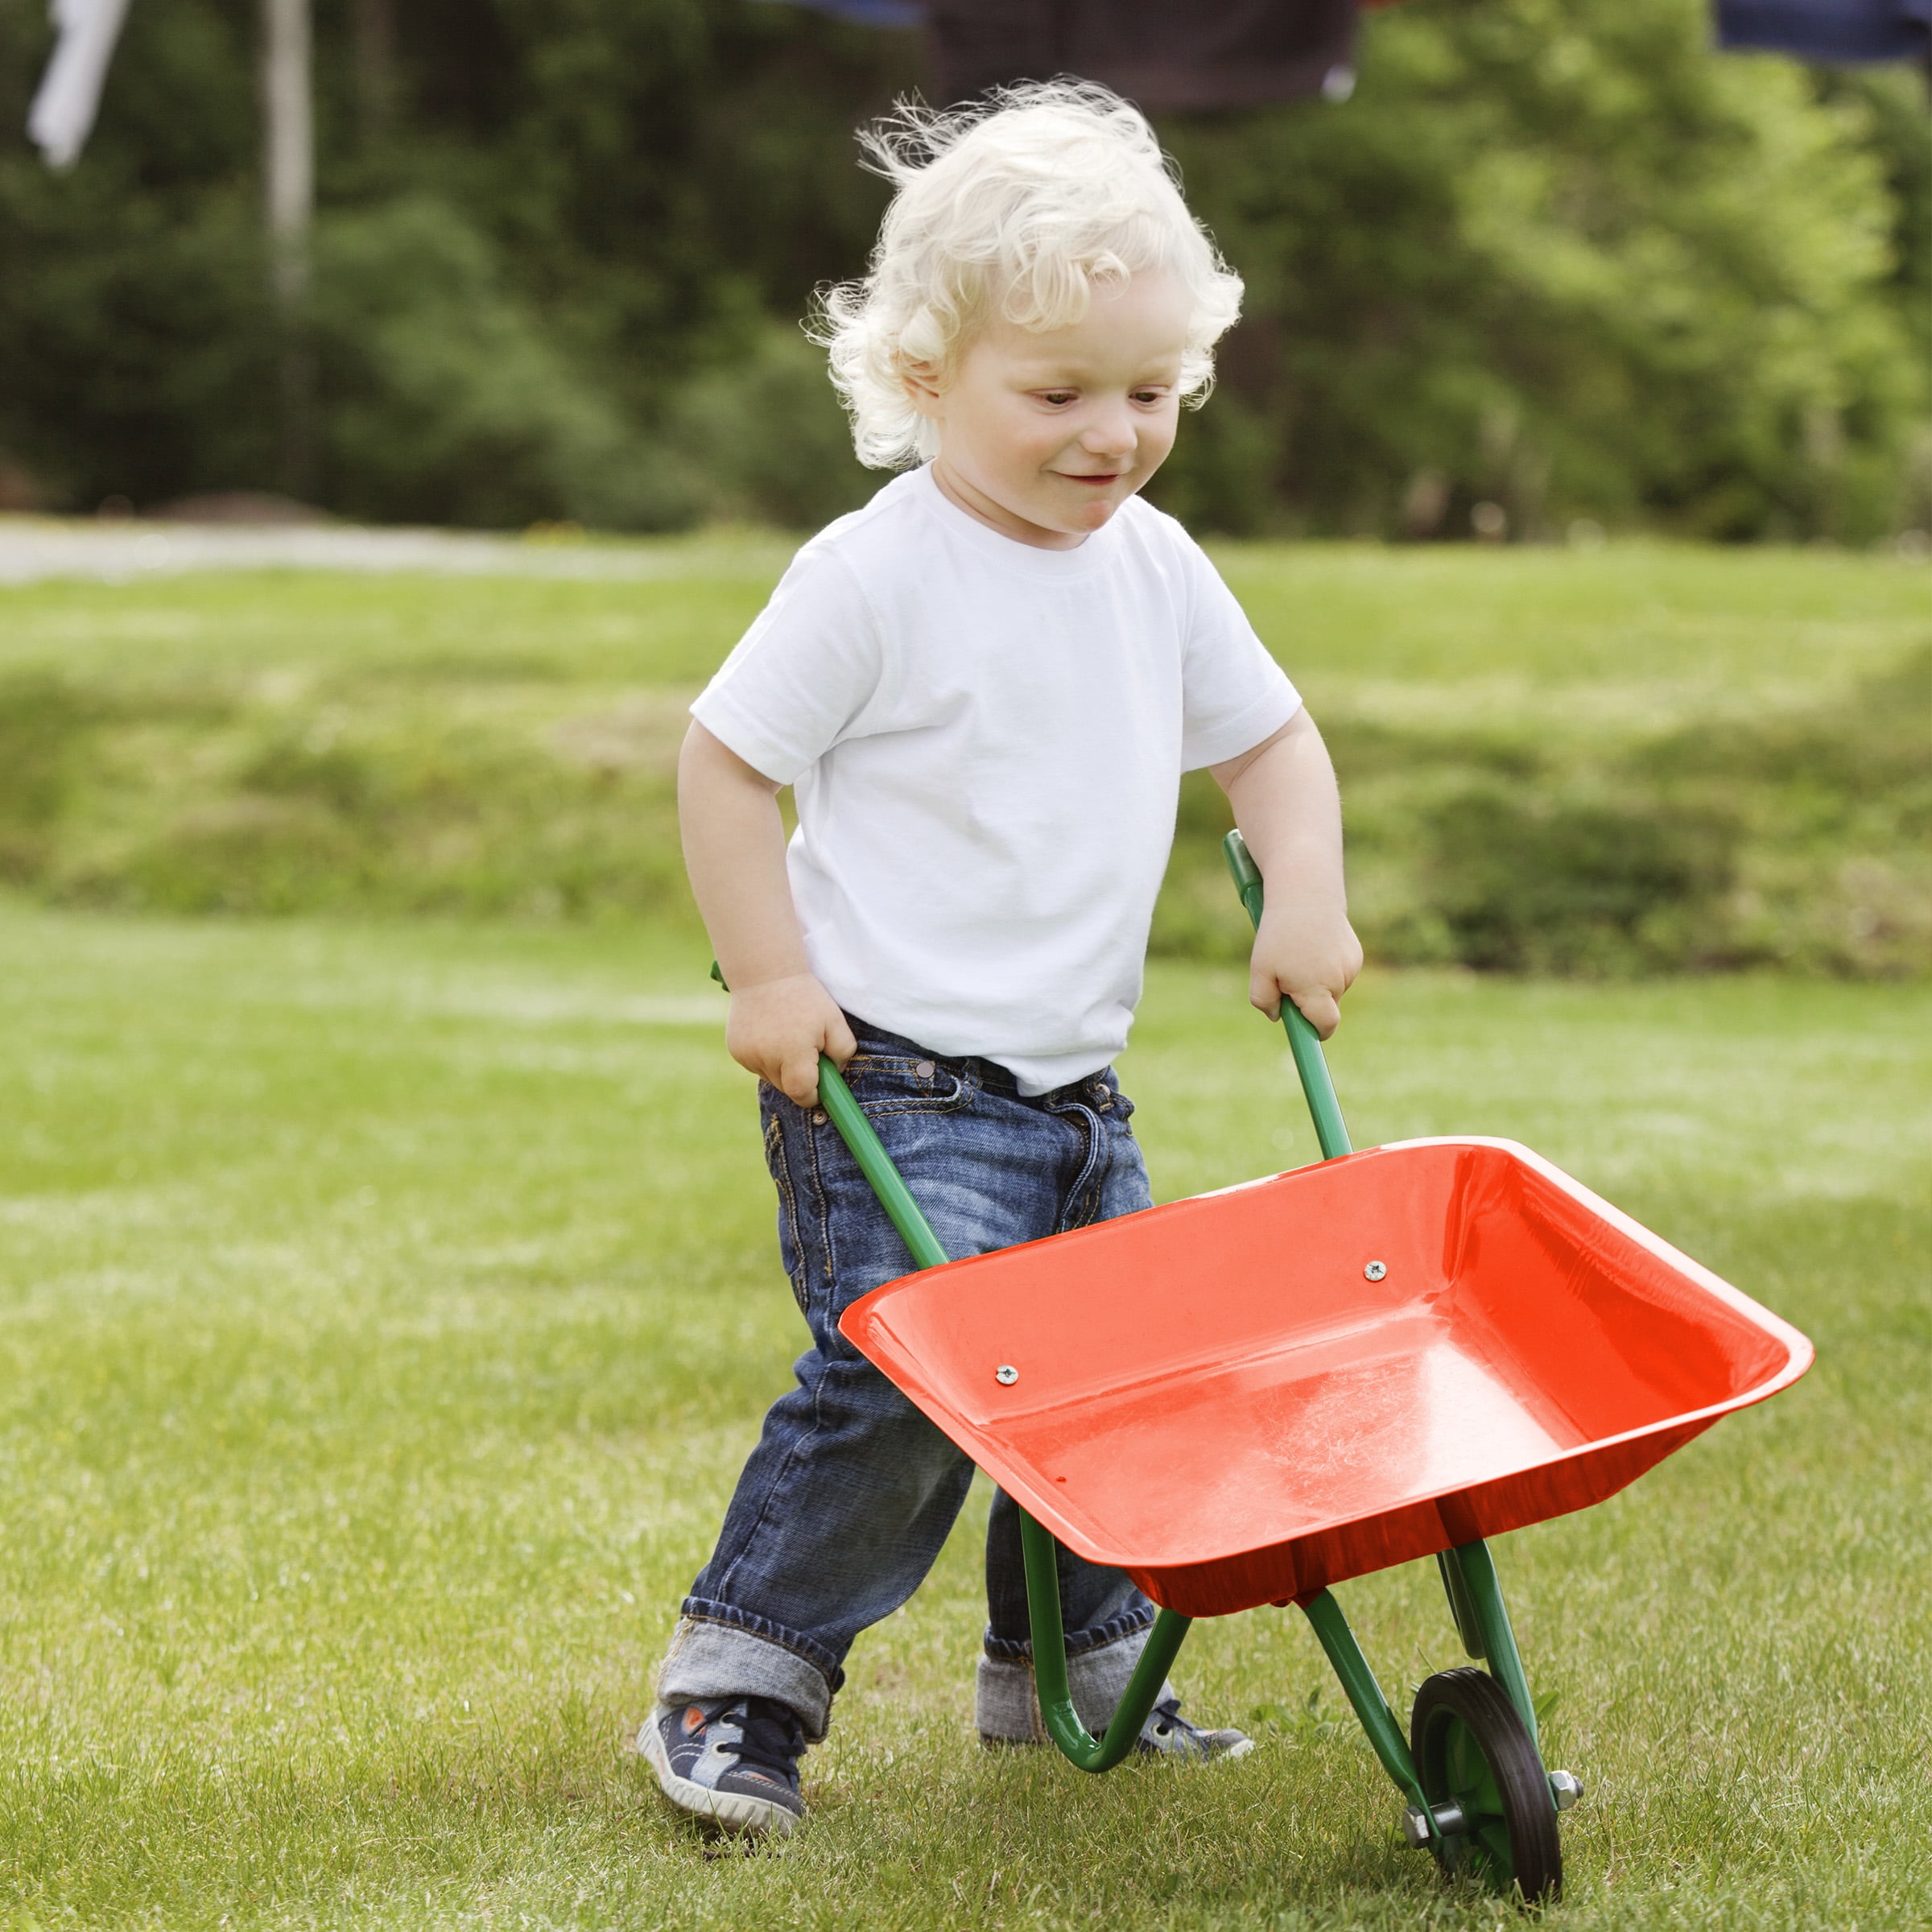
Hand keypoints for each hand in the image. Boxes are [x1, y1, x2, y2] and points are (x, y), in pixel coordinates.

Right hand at [726, 973, 856, 1106]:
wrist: (764, 972)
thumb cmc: (805, 996)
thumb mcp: (834, 1020)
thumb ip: (843, 1051)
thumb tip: (835, 1072)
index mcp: (792, 1053)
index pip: (802, 1094)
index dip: (814, 1094)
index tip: (821, 1084)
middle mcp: (766, 1058)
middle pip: (787, 1087)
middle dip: (800, 1077)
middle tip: (807, 1050)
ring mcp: (747, 1055)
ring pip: (771, 1077)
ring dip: (782, 1067)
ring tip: (787, 1036)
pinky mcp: (735, 1050)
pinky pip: (757, 1065)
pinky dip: (766, 1057)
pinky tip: (770, 1034)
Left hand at [1249, 902, 1362, 1040]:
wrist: (1306, 892)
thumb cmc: (1279, 933)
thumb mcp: (1260, 968)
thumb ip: (1264, 999)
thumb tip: (1277, 1017)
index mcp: (1316, 988)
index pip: (1326, 1025)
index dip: (1316, 1032)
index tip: (1306, 1034)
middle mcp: (1339, 980)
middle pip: (1325, 1007)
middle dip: (1307, 1001)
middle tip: (1284, 975)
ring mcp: (1350, 966)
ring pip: (1331, 988)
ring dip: (1315, 981)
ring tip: (1298, 953)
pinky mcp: (1355, 954)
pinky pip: (1338, 972)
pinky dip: (1325, 966)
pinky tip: (1313, 944)